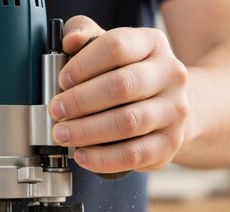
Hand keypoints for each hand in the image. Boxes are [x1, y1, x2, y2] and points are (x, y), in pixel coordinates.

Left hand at [50, 16, 188, 172]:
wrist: (170, 108)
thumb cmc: (130, 76)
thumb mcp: (110, 49)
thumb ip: (86, 36)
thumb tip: (69, 41)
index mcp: (152, 44)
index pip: (116, 47)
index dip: (83, 64)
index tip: (62, 80)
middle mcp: (170, 75)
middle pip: (122, 86)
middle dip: (80, 101)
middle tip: (56, 111)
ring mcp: (174, 111)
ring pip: (128, 122)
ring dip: (87, 131)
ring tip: (63, 134)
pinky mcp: (170, 144)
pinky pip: (134, 154)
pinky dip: (103, 158)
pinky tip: (82, 155)